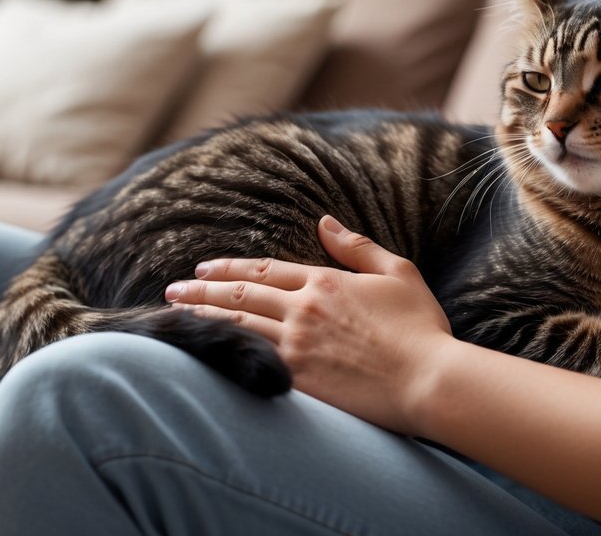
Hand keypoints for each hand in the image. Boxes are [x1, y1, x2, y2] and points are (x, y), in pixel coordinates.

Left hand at [164, 215, 454, 433]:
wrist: (429, 379)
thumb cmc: (421, 328)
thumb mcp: (398, 272)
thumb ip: (357, 246)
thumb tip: (324, 222)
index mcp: (325, 281)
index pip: (264, 269)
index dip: (230, 267)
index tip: (204, 267)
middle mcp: (304, 309)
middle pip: (240, 294)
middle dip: (201, 289)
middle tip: (171, 289)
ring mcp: (297, 345)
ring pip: (237, 324)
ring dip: (202, 316)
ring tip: (174, 314)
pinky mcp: (298, 379)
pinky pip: (249, 359)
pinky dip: (222, 349)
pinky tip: (203, 350)